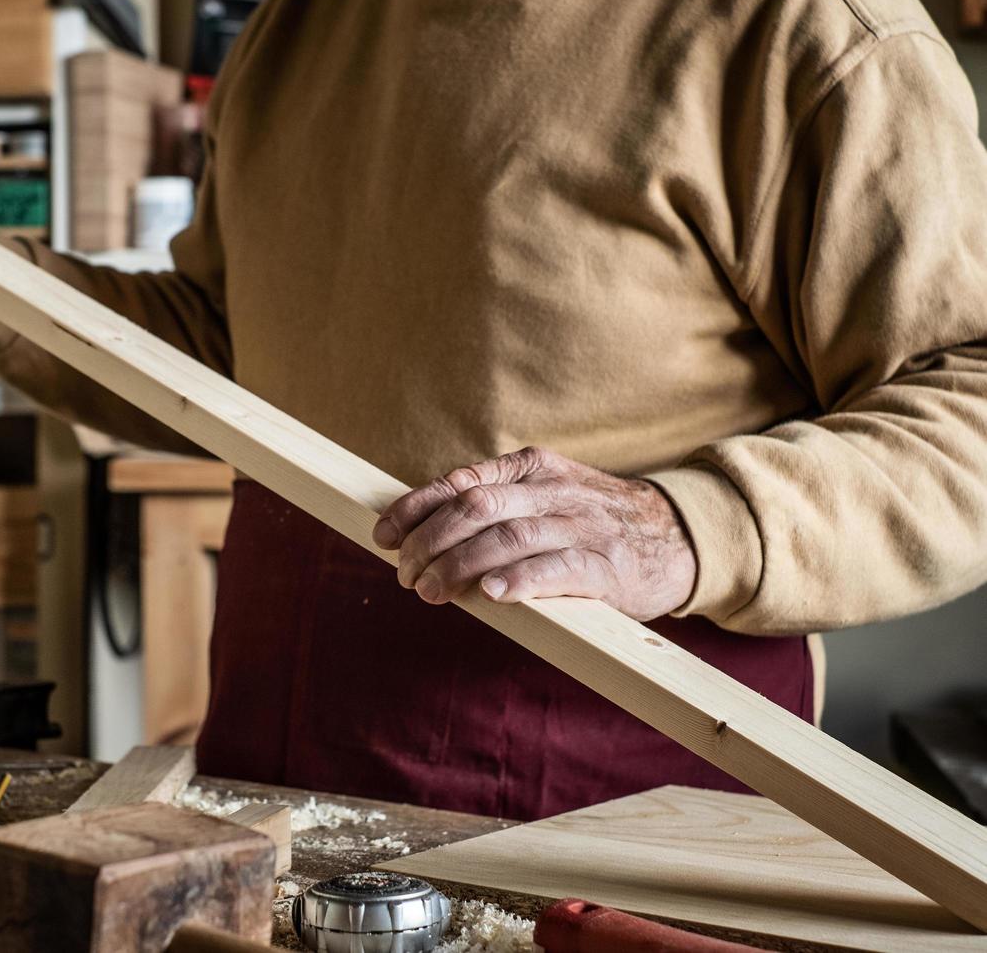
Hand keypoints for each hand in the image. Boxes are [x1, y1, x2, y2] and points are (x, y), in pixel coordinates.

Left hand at [372, 447, 697, 620]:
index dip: (415, 507)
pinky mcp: (606, 566)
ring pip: (509, 536)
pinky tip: (491, 594)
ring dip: (460, 565)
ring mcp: (582, 527)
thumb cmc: (592, 521)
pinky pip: (557, 569)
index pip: (461, 481)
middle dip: (430, 540)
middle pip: (477, 506)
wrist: (679, 536)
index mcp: (533, 468)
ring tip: (430, 591)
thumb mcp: (545, 493)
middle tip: (405, 574)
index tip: (382, 534)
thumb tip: (420, 525)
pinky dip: (519, 580)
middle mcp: (555, 491)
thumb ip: (493, 501)